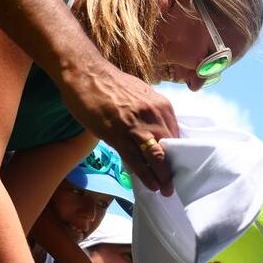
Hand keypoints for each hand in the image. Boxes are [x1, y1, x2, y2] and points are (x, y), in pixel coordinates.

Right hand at [57, 60, 179, 194]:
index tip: (177, 167)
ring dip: (163, 177)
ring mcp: (136, 126)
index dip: (177, 154)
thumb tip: (158, 132)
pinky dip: (146, 175)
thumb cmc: (111, 84)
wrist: (85, 72)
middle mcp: (154, 116)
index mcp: (162, 106)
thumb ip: (152, 113)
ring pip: (156, 157)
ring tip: (166, 190)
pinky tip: (152, 186)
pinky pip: (137, 160)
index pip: (176, 136)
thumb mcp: (141, 95)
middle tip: (174, 185)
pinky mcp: (118, 135)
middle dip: (173, 170)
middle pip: (170, 149)